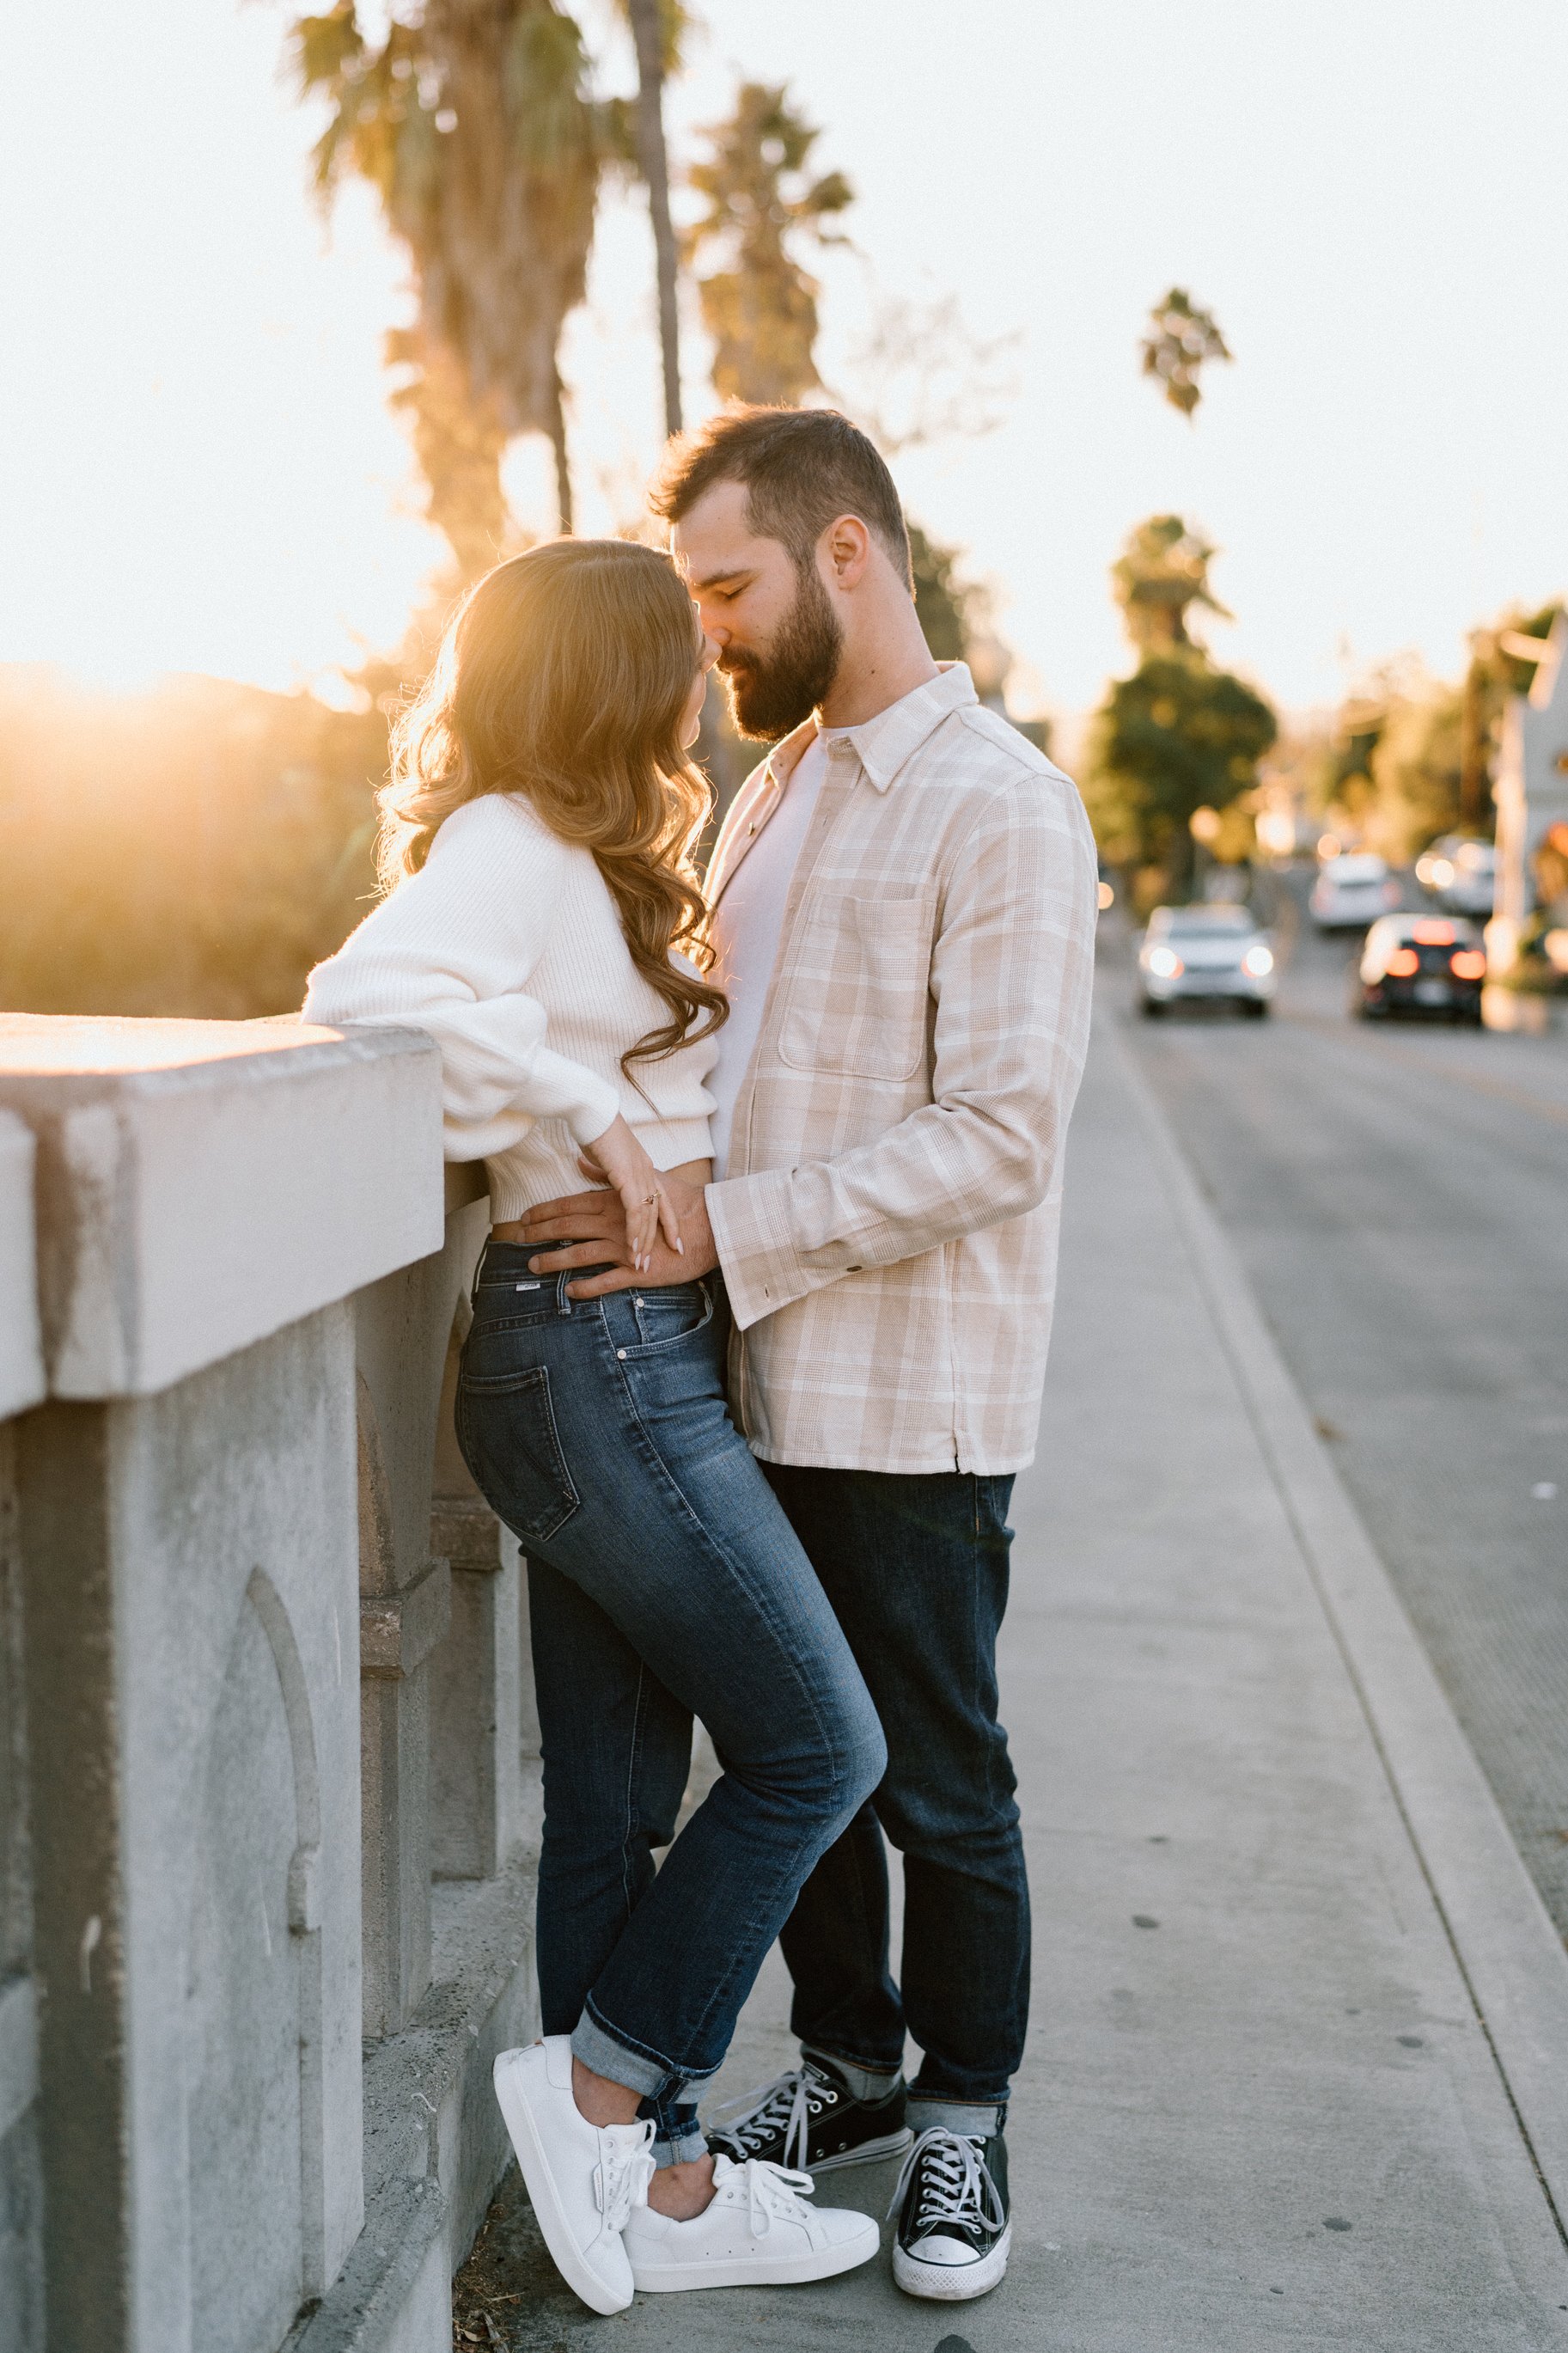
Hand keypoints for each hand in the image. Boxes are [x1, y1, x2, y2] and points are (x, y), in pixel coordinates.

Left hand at [521, 1163, 718, 1297]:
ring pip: (580, 1254)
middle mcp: (614, 1223)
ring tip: (534, 1266)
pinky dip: (587, 1287)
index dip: (545, 1211)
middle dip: (541, 1233)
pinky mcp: (637, 1270)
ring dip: (554, 1260)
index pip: (570, 1204)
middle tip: (519, 1239)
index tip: (526, 1217)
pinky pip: (606, 1281)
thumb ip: (609, 1174)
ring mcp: (624, 1248)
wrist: (712, 1227)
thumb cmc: (682, 1201)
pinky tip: (571, 1291)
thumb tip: (582, 1161)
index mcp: (614, 1201)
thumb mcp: (646, 1178)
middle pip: (568, 1227)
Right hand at [577, 1115, 681, 1273]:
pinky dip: (634, 1231)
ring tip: (642, 1263)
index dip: (669, 1222)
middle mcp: (648, 1171)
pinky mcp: (627, 1176)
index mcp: (645, 1166)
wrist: (592, 1112)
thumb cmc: (596, 1130)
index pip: (663, 1199)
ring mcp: (640, 1173)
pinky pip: (634, 1211)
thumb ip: (606, 1170)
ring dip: (645, 1241)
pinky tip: (632, 1247)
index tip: (675, 1242)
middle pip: (659, 1211)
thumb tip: (597, 1172)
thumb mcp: (606, 1157)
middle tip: (661, 1261)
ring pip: (648, 1215)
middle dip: (661, 1239)